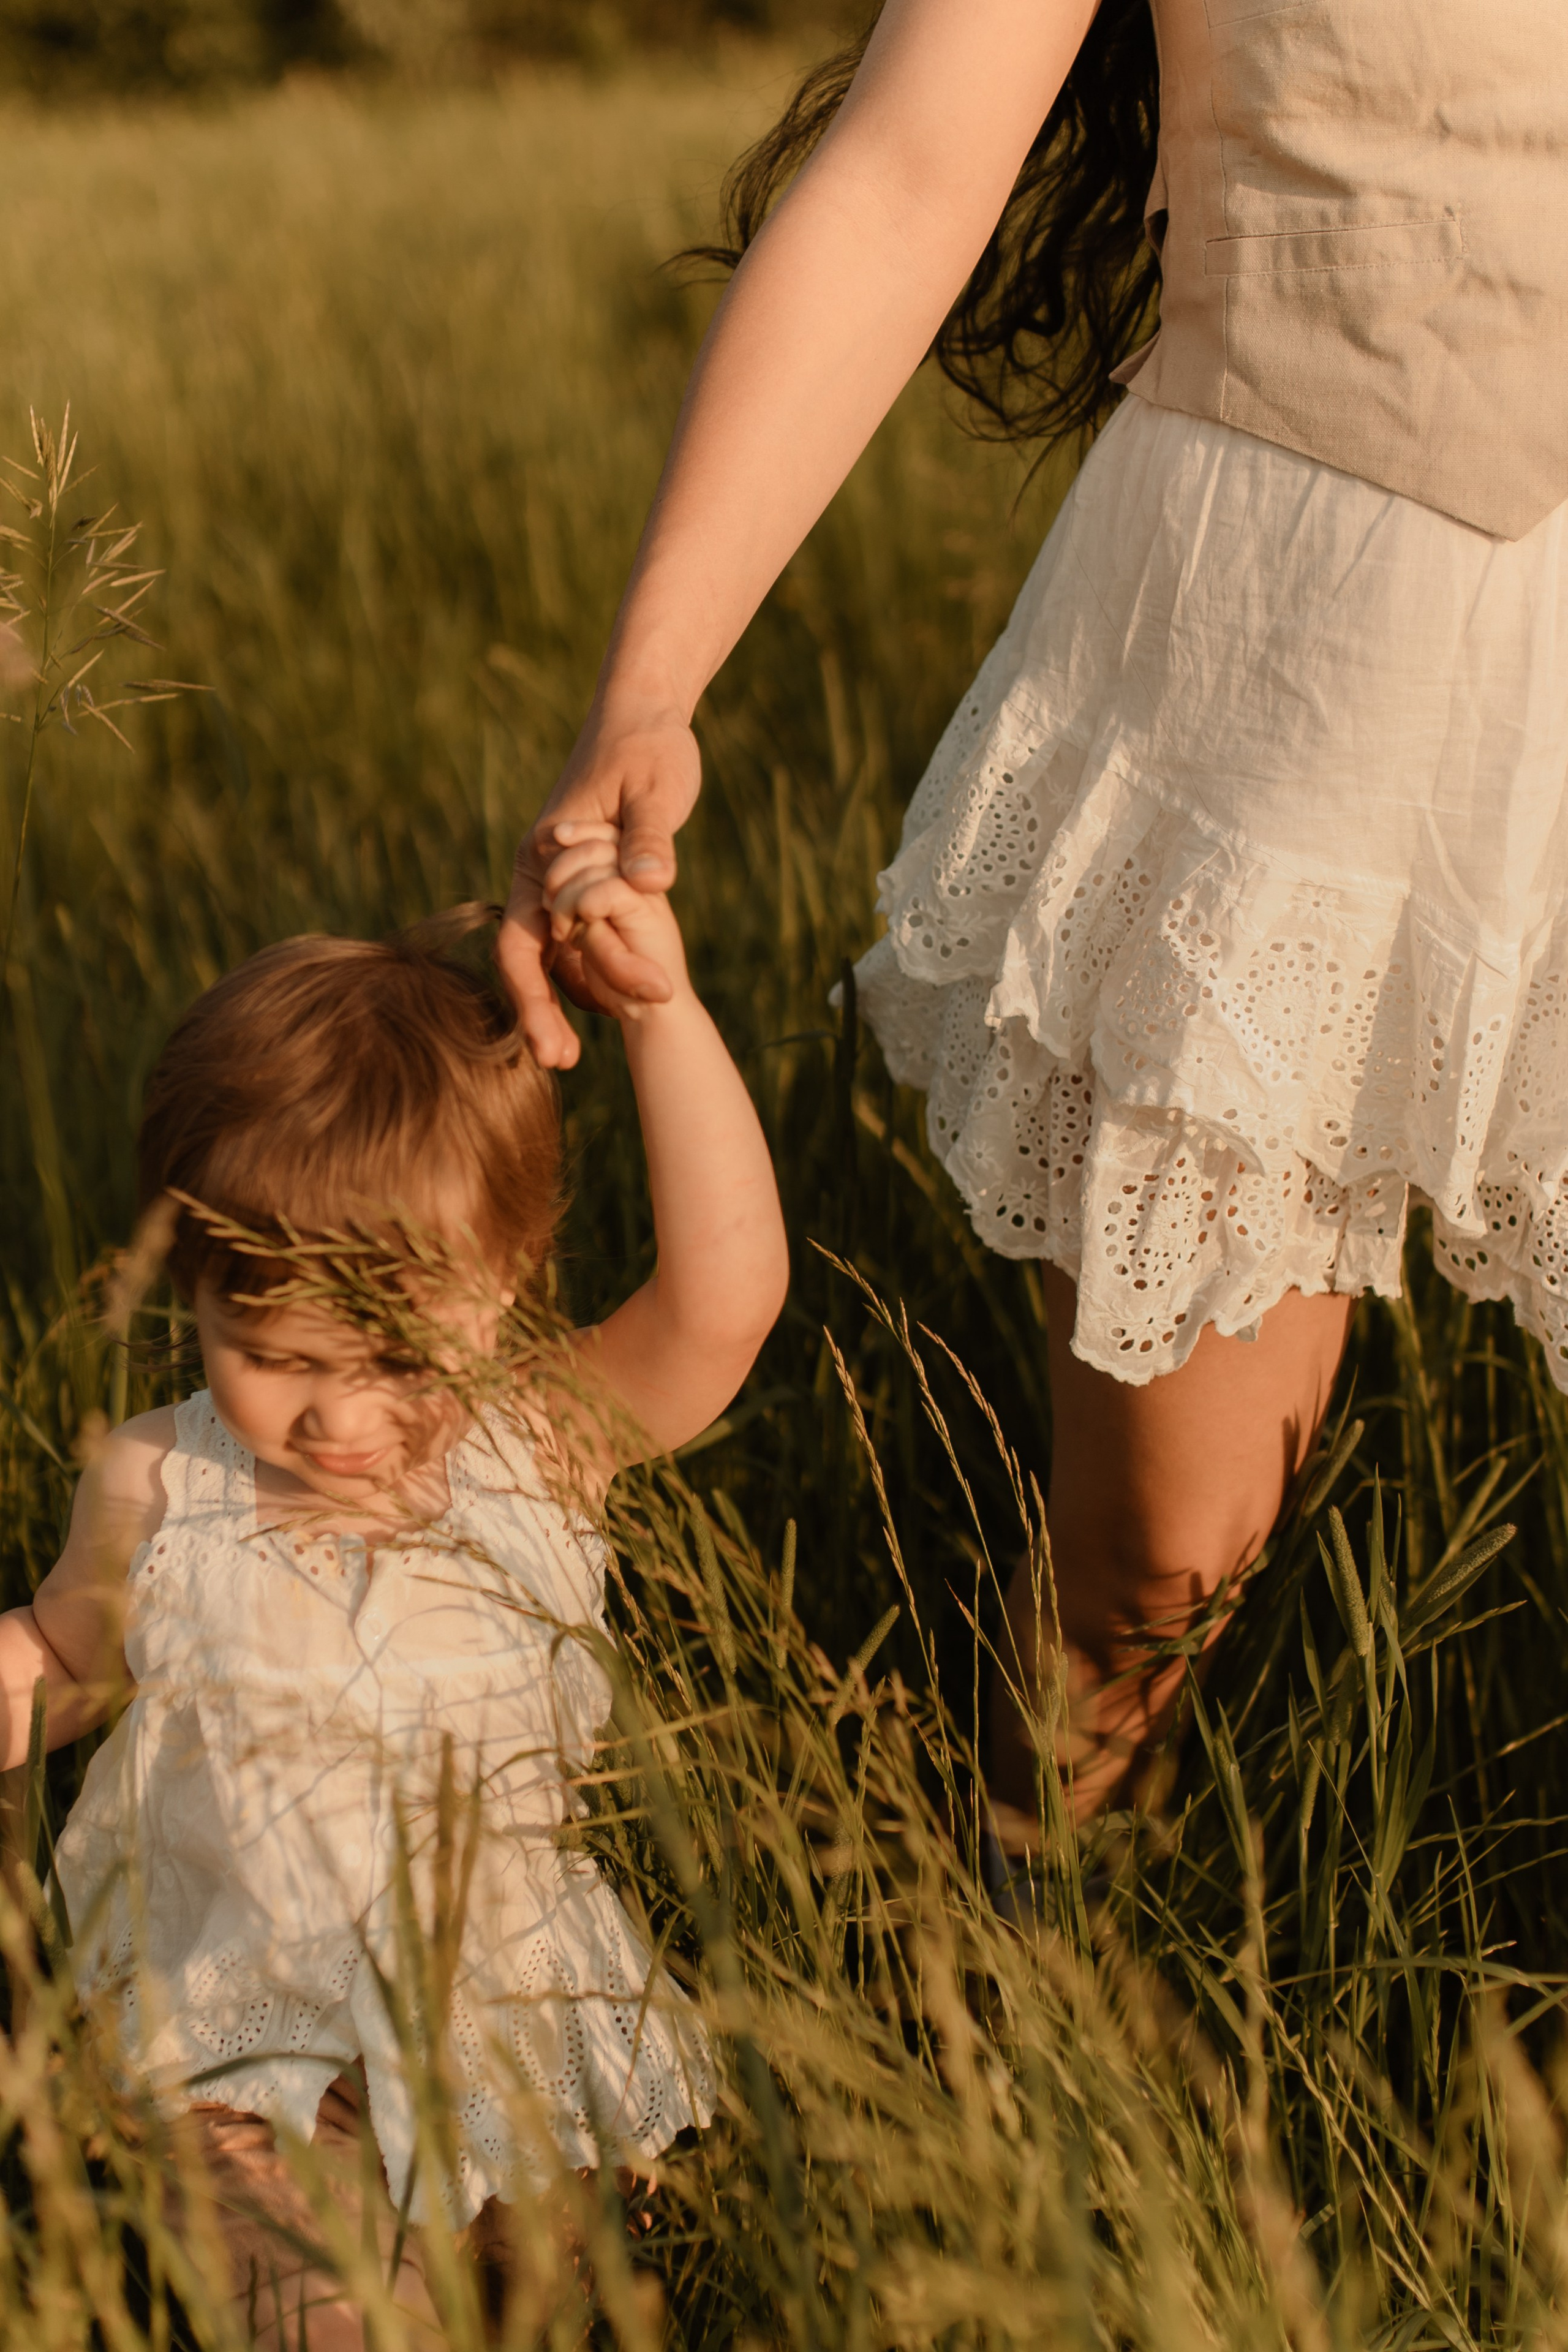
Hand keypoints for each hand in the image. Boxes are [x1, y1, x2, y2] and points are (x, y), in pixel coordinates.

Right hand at [498, 708, 701, 1069]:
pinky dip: (591, 977)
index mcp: (543, 856)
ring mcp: (564, 885)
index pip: (523, 942)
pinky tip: (614, 1010)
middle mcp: (543, 877)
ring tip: (576, 1054)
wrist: (647, 717)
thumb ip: (650, 838)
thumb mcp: (656, 790)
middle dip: (541, 1014)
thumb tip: (651, 884)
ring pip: (556, 957)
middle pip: (530, 960)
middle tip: (560, 1064)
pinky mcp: (590, 888)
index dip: (533, 998)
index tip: (550, 1047)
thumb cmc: (649, 747)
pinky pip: (580, 944)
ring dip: (568, 1003)